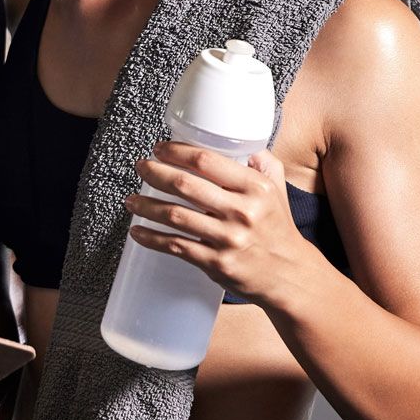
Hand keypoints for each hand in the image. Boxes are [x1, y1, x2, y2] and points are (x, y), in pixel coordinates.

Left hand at [125, 143, 317, 308]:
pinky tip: (137, 231)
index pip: (207, 161)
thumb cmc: (277, 227)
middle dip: (155, 173)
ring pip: (175, 216)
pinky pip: (175, 246)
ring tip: (130, 200)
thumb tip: (243, 144)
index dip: (177, 152)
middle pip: (185, 185)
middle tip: (141, 167)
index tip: (159, 148)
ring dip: (146, 206)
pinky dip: (151, 238)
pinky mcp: (216, 263)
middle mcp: (241, 212)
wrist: (289, 275)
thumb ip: (263, 162)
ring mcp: (227, 239)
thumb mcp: (277, 189)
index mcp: (255, 188)